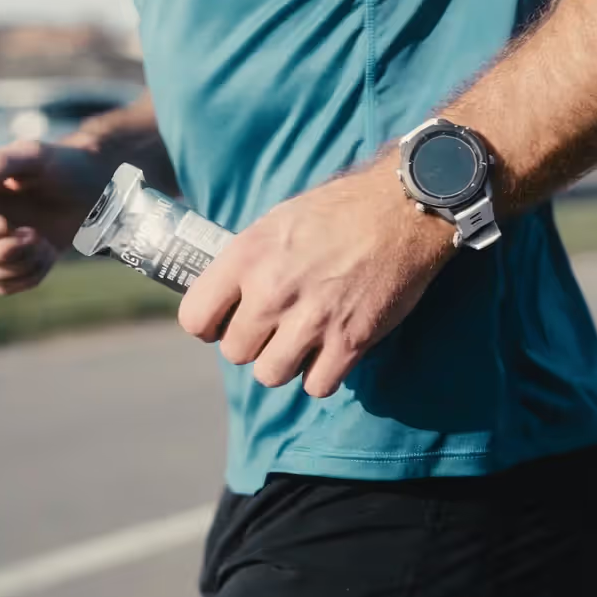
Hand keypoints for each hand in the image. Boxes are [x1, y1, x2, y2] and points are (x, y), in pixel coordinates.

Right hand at [0, 139, 100, 294]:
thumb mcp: (34, 155)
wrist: (92, 189)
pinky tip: (47, 252)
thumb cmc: (61, 165)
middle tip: (34, 235)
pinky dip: (28, 275)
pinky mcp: (9, 265)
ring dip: (16, 264)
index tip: (4, 225)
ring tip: (42, 241)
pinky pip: (3, 286)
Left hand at [177, 157, 455, 397]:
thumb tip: (226, 292)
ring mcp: (310, 321)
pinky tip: (330, 353)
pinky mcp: (350, 342)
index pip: (194, 317)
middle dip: (252, 344)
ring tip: (301, 343)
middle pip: (235, 353)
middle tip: (273, 329)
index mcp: (246, 256)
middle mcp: (271, 292)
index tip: (223, 323)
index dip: (208, 325)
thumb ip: (248, 260)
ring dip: (284, 363)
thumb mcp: (277, 221)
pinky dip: (322, 376)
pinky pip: (317, 386)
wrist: (402, 211)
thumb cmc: (339, 210)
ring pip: (270, 375)